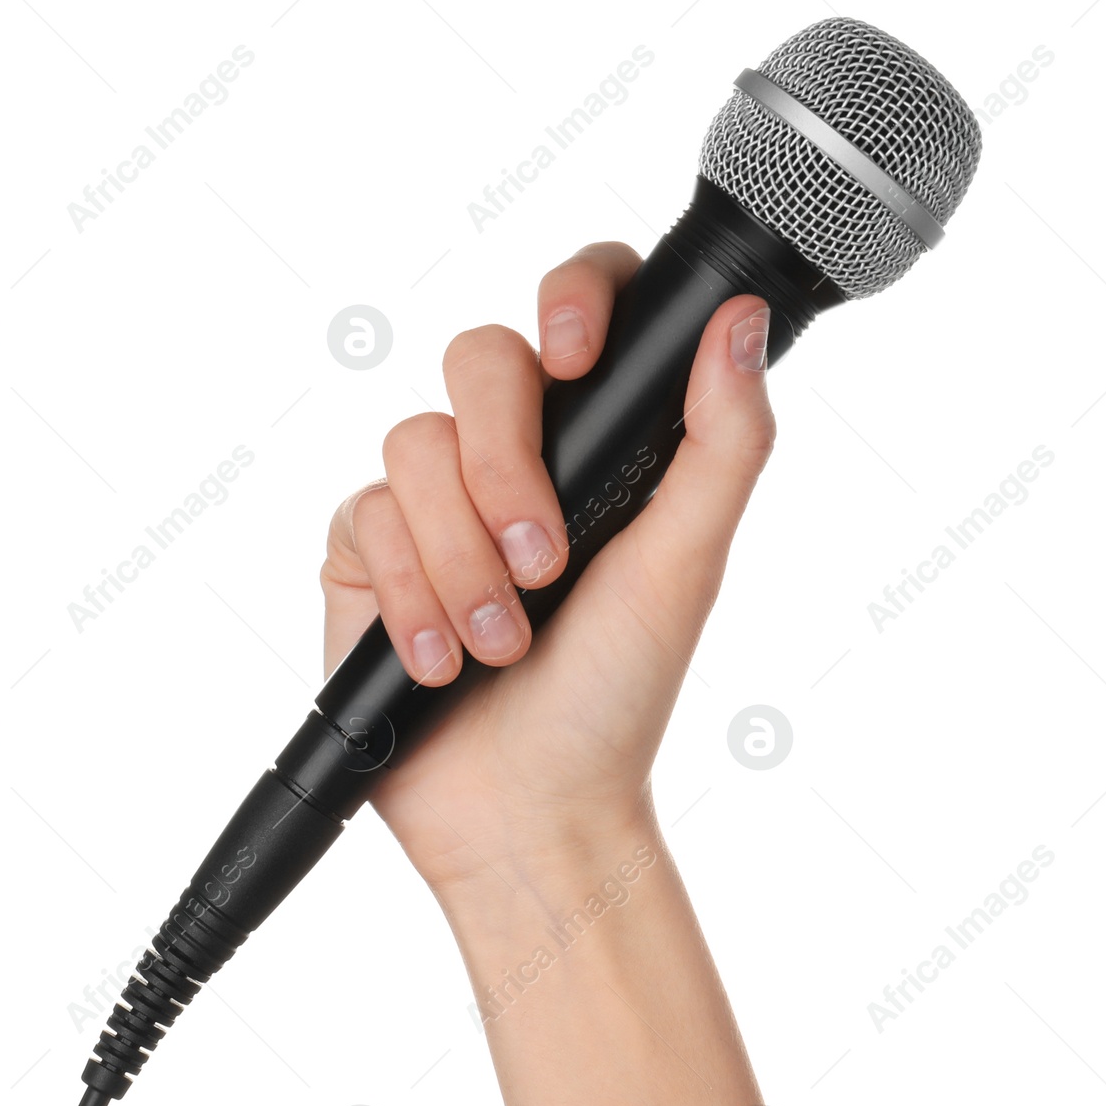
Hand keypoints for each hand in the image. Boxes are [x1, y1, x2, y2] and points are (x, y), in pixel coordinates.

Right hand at [320, 242, 773, 894]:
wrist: (526, 807)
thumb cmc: (617, 692)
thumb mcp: (686, 564)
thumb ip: (723, 439)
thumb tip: (740, 317)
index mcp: (597, 440)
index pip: (579, 308)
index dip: (569, 298)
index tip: (577, 358)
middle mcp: (510, 453)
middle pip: (479, 358)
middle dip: (505, 467)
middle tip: (543, 565)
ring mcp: (432, 497)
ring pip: (414, 442)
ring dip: (461, 557)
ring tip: (500, 643)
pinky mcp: (366, 549)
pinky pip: (365, 514)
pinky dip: (410, 595)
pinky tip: (440, 662)